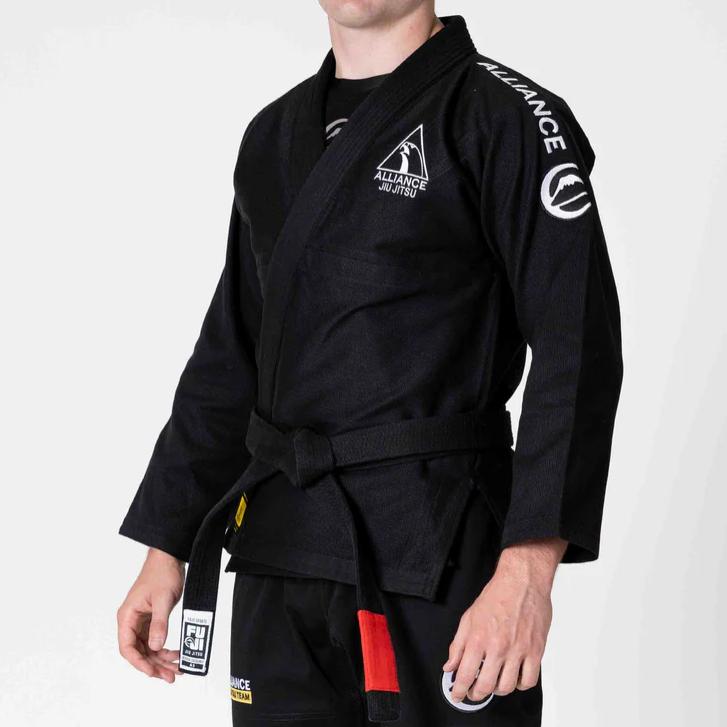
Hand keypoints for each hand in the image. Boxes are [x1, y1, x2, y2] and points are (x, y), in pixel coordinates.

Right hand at [117, 547, 184, 682]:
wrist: (169, 558)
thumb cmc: (161, 573)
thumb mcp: (162, 600)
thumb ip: (159, 624)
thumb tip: (156, 646)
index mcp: (127, 616)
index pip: (127, 648)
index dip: (139, 663)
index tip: (153, 672)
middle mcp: (131, 621)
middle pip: (138, 651)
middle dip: (153, 665)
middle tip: (170, 676)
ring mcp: (140, 621)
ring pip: (148, 648)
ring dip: (160, 660)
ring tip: (176, 669)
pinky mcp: (150, 619)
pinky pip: (154, 640)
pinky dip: (164, 649)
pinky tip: (175, 655)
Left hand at [443, 538, 565, 700]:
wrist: (522, 582)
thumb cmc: (497, 595)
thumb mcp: (469, 617)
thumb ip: (458, 645)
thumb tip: (449, 665)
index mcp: (479, 638)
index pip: (465, 674)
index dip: (459, 690)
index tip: (457, 694)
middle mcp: (498, 647)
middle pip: (485, 686)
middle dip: (475, 694)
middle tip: (473, 693)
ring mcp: (518, 650)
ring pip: (507, 687)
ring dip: (497, 690)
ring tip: (493, 683)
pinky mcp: (535, 651)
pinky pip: (529, 680)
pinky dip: (520, 685)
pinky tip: (514, 678)